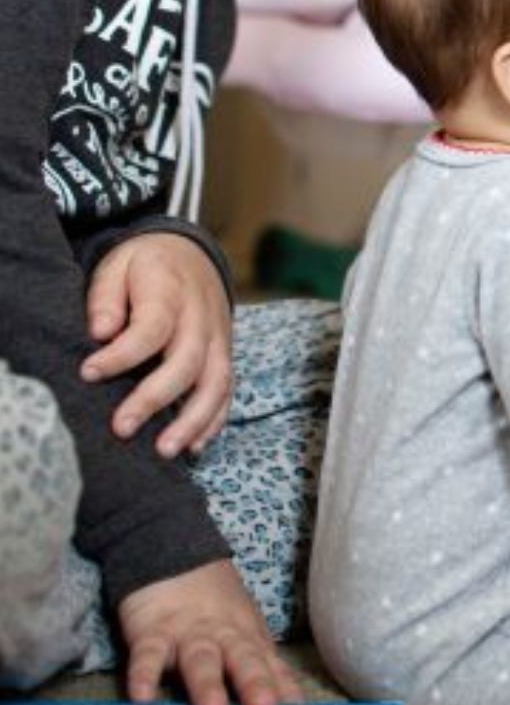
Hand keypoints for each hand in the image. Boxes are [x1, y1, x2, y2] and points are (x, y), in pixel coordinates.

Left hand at [82, 233, 232, 456]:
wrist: (192, 253)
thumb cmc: (146, 265)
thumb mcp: (118, 265)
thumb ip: (106, 297)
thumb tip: (100, 332)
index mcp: (172, 291)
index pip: (152, 328)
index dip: (122, 354)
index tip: (87, 373)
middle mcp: (202, 318)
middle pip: (187, 363)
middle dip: (155, 398)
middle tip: (121, 428)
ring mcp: (219, 339)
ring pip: (216, 383)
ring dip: (193, 420)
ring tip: (165, 451)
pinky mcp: (225, 355)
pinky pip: (227, 391)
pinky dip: (214, 420)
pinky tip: (193, 446)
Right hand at [117, 560, 299, 704]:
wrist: (175, 558)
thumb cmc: (217, 608)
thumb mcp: (247, 633)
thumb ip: (267, 669)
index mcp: (250, 641)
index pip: (270, 666)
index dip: (283, 688)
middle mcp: (224, 638)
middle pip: (243, 659)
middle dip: (254, 682)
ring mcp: (188, 634)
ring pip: (200, 658)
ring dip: (207, 682)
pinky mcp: (151, 633)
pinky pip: (147, 656)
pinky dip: (143, 675)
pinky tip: (141, 698)